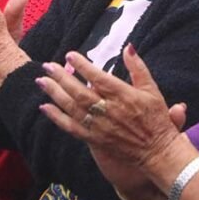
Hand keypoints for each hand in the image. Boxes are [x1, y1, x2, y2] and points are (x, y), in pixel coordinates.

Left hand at [36, 45, 183, 168]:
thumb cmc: (155, 119)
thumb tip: (128, 47)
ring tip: (41, 81)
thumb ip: (138, 67)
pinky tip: (45, 107)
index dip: (83, 66)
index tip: (69, 55)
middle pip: (79, 92)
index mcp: (123, 95)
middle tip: (47, 66)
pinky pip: (71, 127)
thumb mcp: (152, 89)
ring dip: (55, 93)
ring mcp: (99, 126)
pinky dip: (56, 117)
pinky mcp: (94, 139)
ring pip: (72, 108)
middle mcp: (108, 110)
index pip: (98, 77)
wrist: (156, 151)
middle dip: (61, 77)